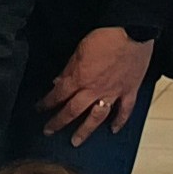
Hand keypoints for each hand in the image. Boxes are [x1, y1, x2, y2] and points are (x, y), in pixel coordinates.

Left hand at [40, 28, 155, 148]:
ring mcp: (113, 93)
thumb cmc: (106, 36)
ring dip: (85, 131)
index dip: (46, 104)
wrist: (133, 31)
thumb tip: (58, 82)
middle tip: (49, 131)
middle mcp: (94, 90)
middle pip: (73, 111)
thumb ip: (69, 69)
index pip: (58, 96)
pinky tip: (113, 130)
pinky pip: (124, 111)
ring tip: (76, 141)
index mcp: (79, 78)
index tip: (39, 109)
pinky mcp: (129, 91)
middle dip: (59, 123)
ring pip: (96, 118)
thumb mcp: (79, 50)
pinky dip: (120, 122)